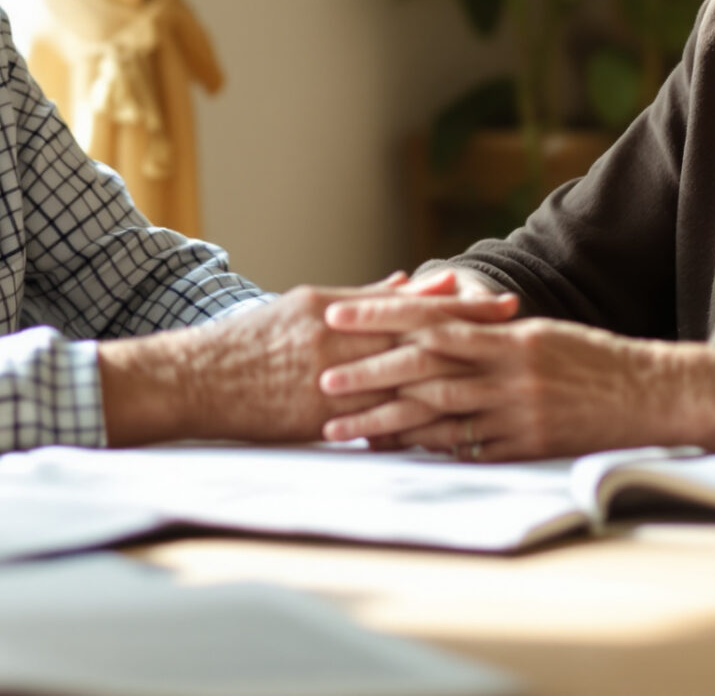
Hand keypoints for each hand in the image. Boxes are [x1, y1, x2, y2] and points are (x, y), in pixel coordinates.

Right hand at [97, 277, 517, 445]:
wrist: (199, 379)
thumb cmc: (249, 340)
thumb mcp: (302, 305)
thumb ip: (358, 297)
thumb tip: (405, 282)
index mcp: (333, 307)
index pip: (406, 304)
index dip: (455, 304)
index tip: (497, 300)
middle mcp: (336, 340)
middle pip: (415, 337)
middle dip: (468, 333)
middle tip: (516, 327)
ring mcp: (329, 381)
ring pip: (402, 381)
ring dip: (453, 379)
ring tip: (496, 380)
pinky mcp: (320, 418)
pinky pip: (376, 423)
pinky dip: (414, 425)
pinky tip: (448, 432)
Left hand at [314, 316, 714, 460]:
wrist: (645, 397)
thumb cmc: (588, 359)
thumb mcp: (538, 334)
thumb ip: (486, 330)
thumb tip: (431, 319)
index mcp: (507, 336)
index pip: (431, 321)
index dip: (380, 317)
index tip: (337, 315)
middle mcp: (507, 372)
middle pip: (425, 371)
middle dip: (368, 375)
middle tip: (322, 380)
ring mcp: (515, 413)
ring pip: (436, 416)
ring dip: (383, 421)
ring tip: (339, 429)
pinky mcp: (523, 447)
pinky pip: (463, 450)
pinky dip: (422, 450)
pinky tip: (388, 452)